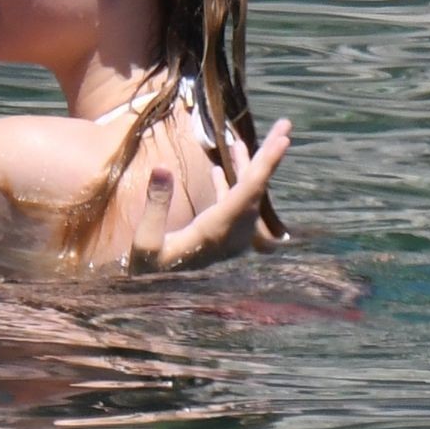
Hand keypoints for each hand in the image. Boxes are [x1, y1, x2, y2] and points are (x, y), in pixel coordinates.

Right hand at [127, 117, 291, 273]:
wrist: (155, 303)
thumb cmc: (147, 274)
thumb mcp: (145, 242)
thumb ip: (155, 205)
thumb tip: (162, 168)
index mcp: (216, 230)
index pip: (249, 190)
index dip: (266, 163)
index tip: (284, 139)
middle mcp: (230, 232)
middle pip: (256, 187)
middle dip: (269, 156)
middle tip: (285, 125)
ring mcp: (228, 237)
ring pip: (246, 195)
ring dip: (246, 167)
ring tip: (238, 140)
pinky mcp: (220, 240)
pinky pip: (233, 206)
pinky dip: (230, 185)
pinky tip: (217, 169)